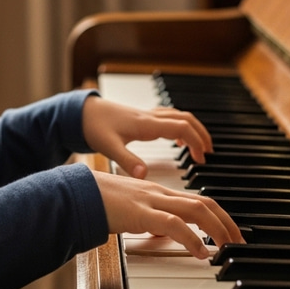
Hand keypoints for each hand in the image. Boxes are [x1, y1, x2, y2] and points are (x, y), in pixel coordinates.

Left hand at [81, 95, 212, 179]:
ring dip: (193, 128)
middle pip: (186, 118)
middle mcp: (150, 117)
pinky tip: (177, 138)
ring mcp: (147, 115)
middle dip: (201, 134)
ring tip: (200, 147)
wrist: (82, 112)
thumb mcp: (109, 147)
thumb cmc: (94, 127)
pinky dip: (180, 126)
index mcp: (146, 124)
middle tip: (208, 154)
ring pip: (179, 116)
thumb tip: (144, 176)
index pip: (181, 127)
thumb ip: (128, 161)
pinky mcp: (142, 117)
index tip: (203, 157)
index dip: (196, 140)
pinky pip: (169, 117)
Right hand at [93, 170, 244, 257]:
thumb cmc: (100, 201)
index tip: (231, 232)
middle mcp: (160, 193)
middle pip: (204, 202)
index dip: (219, 214)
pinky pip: (173, 224)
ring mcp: (152, 201)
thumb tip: (164, 235)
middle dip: (226, 222)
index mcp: (159, 192)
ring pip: (195, 209)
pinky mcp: (141, 213)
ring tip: (228, 247)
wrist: (78, 192)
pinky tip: (201, 252)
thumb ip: (150, 220)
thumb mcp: (132, 211)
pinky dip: (192, 239)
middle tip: (239, 242)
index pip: (198, 199)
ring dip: (217, 229)